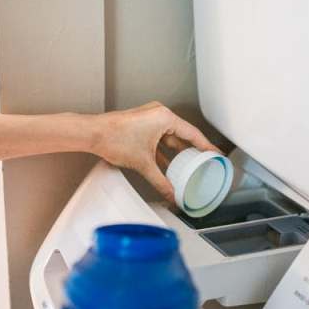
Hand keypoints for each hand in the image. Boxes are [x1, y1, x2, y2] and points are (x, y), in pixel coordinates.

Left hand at [90, 102, 219, 201]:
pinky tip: (168, 164)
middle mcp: (159, 114)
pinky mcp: (142, 124)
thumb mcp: (144, 164)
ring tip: (188, 166)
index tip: (215, 154)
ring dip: (177, 152)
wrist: (92, 134)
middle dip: (192, 151)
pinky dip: (165, 151)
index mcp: (165, 118)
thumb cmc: (114, 138)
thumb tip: (171, 193)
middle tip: (204, 162)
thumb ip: (161, 181)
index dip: (206, 146)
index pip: (193, 134)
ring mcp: (150, 118)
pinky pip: (160, 138)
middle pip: (183, 135)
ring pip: (170, 137)